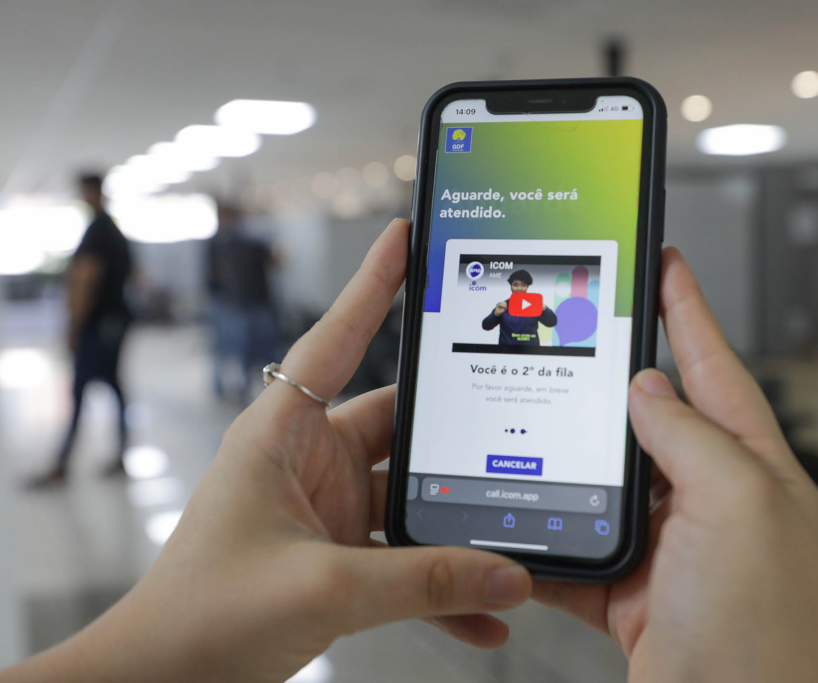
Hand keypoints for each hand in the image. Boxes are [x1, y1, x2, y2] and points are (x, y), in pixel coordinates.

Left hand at [10, 219, 531, 682]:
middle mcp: (309, 462)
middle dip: (458, 437)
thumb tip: (507, 573)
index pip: (336, 340)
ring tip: (516, 536)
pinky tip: (484, 611)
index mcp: (282, 434)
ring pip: (415, 500)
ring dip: (460, 525)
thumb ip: (422, 581)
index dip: (374, 287)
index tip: (408, 239)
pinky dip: (445, 585)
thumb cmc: (199, 617)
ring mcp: (330, 511)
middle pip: (402, 427)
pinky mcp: (343, 558)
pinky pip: (409, 562)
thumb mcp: (319, 587)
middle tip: (519, 422)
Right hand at [532, 247, 817, 682]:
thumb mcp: (737, 505)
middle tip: (584, 328)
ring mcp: (671, 548)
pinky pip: (577, 546)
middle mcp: (713, 504)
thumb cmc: (757, 634)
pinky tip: (524, 516)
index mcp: (754, 471)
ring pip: (608, 480)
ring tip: (541, 418)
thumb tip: (649, 387)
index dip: (688, 310)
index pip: (716, 368)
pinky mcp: (630, 591)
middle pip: (655, 419)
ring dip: (573, 458)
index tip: (664, 263)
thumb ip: (692, 435)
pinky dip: (547, 535)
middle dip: (618, 378)